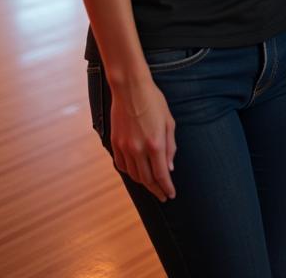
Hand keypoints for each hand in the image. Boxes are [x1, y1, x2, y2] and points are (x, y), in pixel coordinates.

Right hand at [108, 75, 176, 200]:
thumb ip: (170, 146)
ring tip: (152, 187)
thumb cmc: (154, 101)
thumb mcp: (169, 121)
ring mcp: (124, 147)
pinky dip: (130, 173)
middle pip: (147, 179)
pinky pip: (121, 165)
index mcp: (155, 144)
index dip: (166, 187)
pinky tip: (136, 174)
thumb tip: (169, 168)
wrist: (130, 89)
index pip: (161, 174)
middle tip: (162, 196)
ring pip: (133, 175)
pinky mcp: (114, 144)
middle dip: (156, 190)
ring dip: (143, 184)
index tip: (171, 195)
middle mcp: (138, 149)